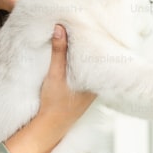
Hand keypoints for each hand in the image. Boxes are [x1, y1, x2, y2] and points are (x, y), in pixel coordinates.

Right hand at [39, 24, 96, 139]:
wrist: (49, 127)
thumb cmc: (53, 104)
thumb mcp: (55, 74)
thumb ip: (58, 52)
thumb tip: (60, 28)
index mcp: (95, 80)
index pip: (102, 55)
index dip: (100, 40)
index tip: (97, 26)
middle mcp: (97, 84)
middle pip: (99, 59)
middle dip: (94, 44)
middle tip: (92, 25)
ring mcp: (92, 89)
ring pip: (93, 66)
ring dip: (88, 53)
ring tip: (85, 35)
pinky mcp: (84, 92)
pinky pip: (87, 73)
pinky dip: (83, 62)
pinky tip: (77, 54)